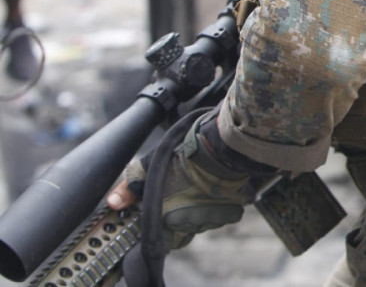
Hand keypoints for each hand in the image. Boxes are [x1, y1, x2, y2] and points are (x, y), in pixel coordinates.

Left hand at [106, 117, 258, 248]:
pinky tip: (211, 192)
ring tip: (196, 190)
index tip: (160, 217)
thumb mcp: (150, 166)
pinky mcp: (230, 214)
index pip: (160, 241)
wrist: (221, 147)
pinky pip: (218, 217)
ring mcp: (211, 220)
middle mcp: (189, 225)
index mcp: (167, 219)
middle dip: (178, 218)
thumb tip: (112, 204)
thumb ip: (129, 188)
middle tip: (179, 196)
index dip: (159, 229)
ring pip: (199, 224)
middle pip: (180, 231)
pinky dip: (214, 209)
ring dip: (196, 214)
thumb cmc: (184, 155)